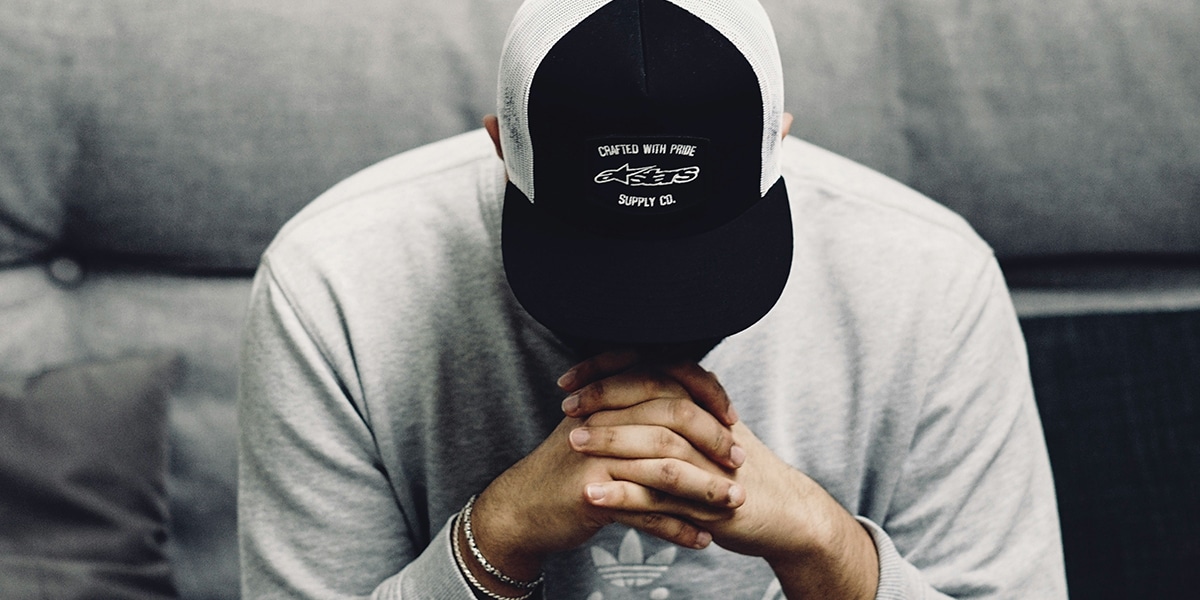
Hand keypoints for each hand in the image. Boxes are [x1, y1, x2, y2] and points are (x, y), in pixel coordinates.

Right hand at [468, 354, 744, 591]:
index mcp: (610, 394)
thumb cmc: (570, 468)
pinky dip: (677, 526)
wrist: (522, 508)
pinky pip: (647, 510)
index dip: (707, 394)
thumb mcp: (601, 427)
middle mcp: (603, 416)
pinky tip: (701, 538)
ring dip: (705, 488)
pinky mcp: (591, 491)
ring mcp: (596, 453)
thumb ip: (638, 407)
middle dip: (713, 440)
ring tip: (734, 503)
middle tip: (741, 461)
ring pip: (665, 467)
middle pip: (673, 418)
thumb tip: (692, 394)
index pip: (669, 378)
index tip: (734, 418)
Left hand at [566, 354, 880, 599]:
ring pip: (656, 443)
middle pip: (652, 399)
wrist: (785, 514)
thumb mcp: (707, 430)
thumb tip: (624, 383)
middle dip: (604, 401)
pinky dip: (623, 494)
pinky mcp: (709, 501)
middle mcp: (708, 424)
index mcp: (703, 402)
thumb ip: (673, 406)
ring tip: (573, 443)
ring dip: (611, 442)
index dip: (608, 370)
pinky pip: (660, 495)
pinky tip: (593, 496)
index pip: (651, 370)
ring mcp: (710, 462)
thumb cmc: (734, 472)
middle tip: (566, 407)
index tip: (569, 379)